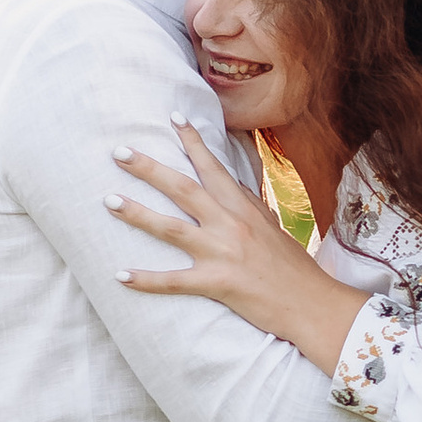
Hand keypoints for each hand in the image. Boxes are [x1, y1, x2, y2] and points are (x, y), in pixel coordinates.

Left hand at [109, 122, 373, 374]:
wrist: (313, 304)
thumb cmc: (293, 269)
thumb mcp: (272, 227)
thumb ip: (247, 205)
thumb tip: (230, 184)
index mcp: (244, 208)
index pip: (213, 167)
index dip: (192, 141)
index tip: (173, 117)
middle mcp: (230, 224)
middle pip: (182, 188)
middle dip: (148, 168)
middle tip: (119, 152)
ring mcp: (223, 252)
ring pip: (170, 227)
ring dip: (136, 213)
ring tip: (108, 201)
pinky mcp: (218, 283)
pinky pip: (174, 281)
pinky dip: (145, 279)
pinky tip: (120, 275)